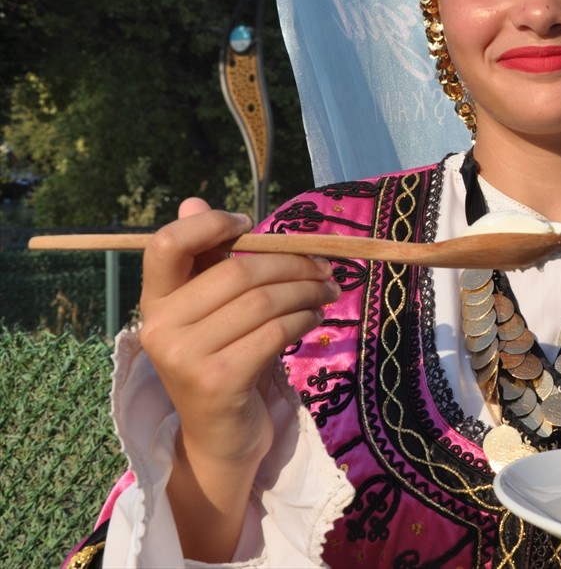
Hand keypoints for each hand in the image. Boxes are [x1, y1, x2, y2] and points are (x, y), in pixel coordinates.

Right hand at [137, 198, 339, 560]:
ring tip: (327, 289)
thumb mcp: (213, 311)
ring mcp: (185, 357)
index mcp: (154, 301)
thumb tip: (195, 201)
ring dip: (306, 289)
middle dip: (291, 262)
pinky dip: (303, 318)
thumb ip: (207, 261)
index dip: (210, 225)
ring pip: (262, 301)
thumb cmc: (222, 361)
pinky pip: (274, 332)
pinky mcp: (217, 381)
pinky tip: (314, 316)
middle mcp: (161, 327)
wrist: (220, 437)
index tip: (249, 227)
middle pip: (237, 271)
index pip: (164, 245)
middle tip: (324, 266)